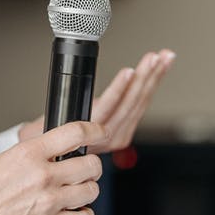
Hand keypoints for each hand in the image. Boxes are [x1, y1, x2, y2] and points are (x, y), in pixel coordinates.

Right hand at [0, 121, 107, 214]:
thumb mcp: (4, 160)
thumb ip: (34, 155)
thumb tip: (58, 152)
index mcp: (30, 153)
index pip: (75, 133)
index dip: (96, 131)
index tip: (101, 133)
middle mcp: (43, 175)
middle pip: (91, 164)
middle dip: (92, 167)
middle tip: (85, 170)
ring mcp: (48, 202)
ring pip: (91, 191)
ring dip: (88, 191)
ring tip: (77, 192)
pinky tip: (75, 213)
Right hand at [19, 49, 175, 154]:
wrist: (53, 158)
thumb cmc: (50, 137)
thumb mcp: (53, 125)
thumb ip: (70, 116)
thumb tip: (74, 101)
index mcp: (91, 134)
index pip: (109, 108)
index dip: (121, 88)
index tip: (129, 71)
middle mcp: (110, 136)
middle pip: (131, 103)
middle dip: (145, 76)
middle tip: (154, 57)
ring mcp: (121, 133)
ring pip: (140, 102)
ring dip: (154, 77)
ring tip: (164, 58)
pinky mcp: (126, 129)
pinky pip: (142, 104)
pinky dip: (152, 84)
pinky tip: (160, 70)